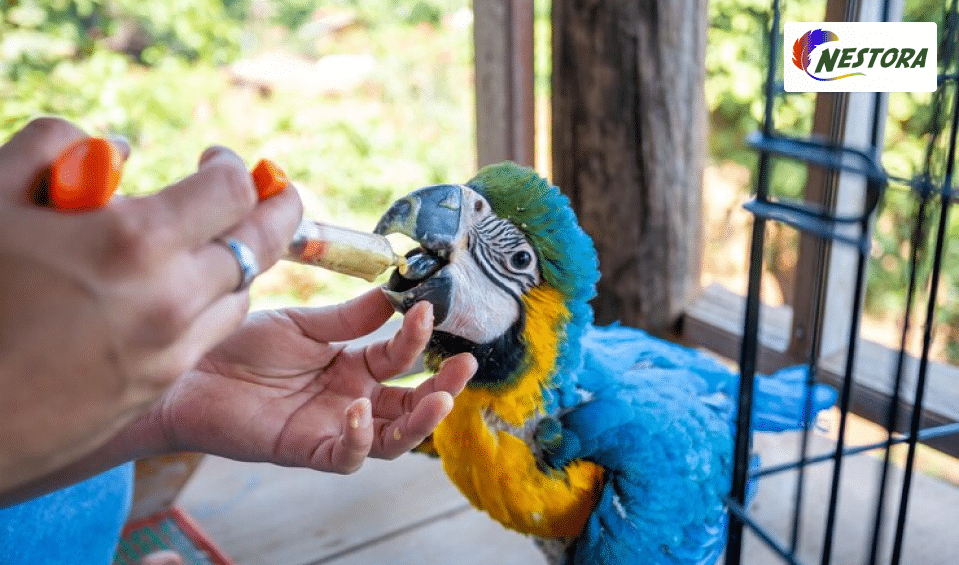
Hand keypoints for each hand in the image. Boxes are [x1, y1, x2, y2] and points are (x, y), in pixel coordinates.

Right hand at [0, 118, 301, 490]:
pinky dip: (208, 303)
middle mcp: (171, 298)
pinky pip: (210, 334)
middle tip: (267, 192)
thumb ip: (55, 149)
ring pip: (241, 294)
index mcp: (135, 242)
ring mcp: (170, 349)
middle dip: (269, 211)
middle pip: (258, 244)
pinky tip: (174, 290)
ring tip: (210, 241)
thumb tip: (115, 149)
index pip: (234, 192)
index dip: (234, 167)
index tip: (215, 158)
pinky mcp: (159, 385)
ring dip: (237, 260)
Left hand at [156, 290, 475, 473]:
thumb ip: (349, 318)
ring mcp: (332, 426)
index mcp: (352, 366)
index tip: (429, 308)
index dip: (418, 337)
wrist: (188, 373)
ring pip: (392, 439)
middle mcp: (351, 398)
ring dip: (421, 422)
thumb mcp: (302, 325)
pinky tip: (359, 410)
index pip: (400, 358)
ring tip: (440, 398)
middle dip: (443, 388)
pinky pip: (346, 456)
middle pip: (410, 405)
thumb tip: (396, 293)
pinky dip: (360, 438)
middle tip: (465, 366)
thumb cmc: (241, 347)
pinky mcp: (306, 449)